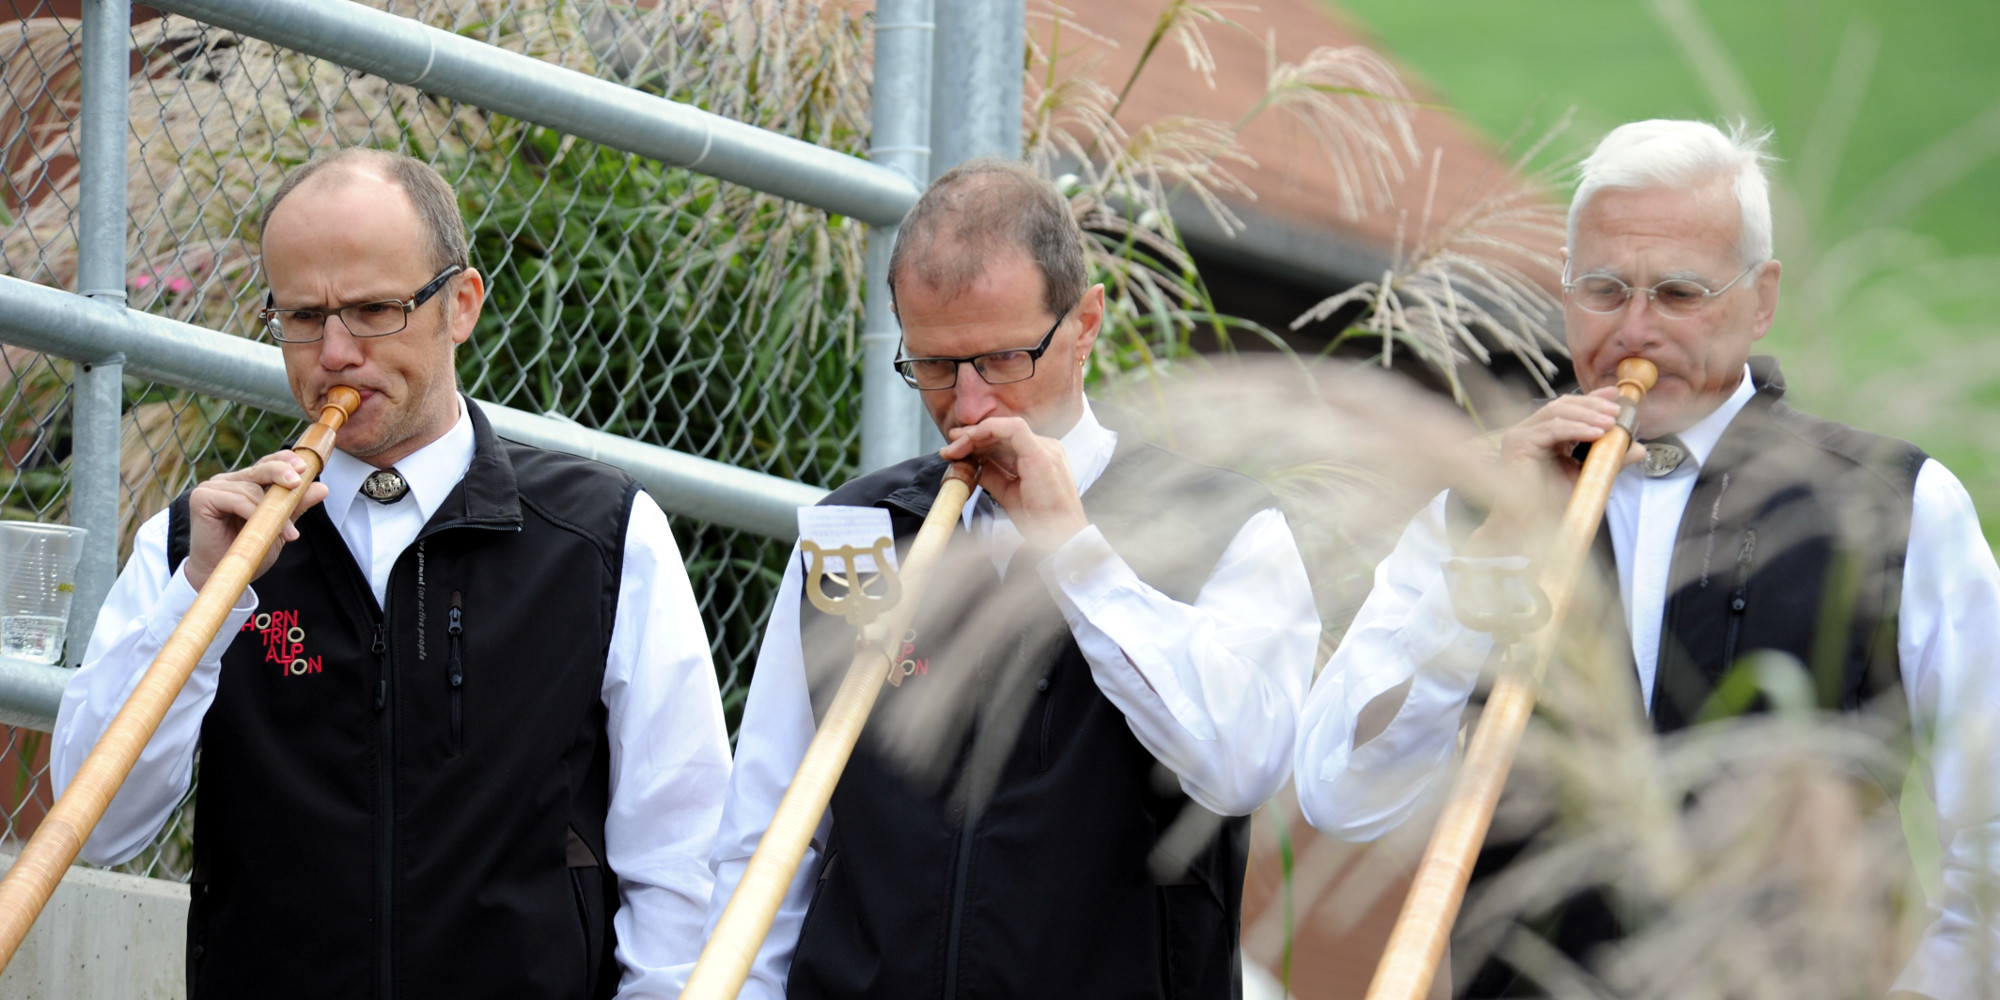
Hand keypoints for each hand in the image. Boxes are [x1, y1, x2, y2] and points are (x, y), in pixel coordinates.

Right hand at [183, 450, 330, 589]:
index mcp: (245, 483)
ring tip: (286, 533)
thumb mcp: (279, 526)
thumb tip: (322, 488)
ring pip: (251, 489)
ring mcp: (213, 487)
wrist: (222, 573)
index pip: (268, 464)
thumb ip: (296, 506)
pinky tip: (263, 528)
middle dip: (281, 473)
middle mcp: (228, 481)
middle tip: (297, 483)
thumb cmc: (248, 550)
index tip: (304, 467)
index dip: (285, 461)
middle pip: (260, 469)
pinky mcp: (201, 498)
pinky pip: (236, 499)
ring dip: (272, 510)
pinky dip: (253, 513)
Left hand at [937, 416, 1088, 550]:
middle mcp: (1046, 448)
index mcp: (1041, 457)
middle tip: (949, 447)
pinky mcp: (1041, 453)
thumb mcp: (1008, 494)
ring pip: (1005, 427)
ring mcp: (1046, 448)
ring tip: (954, 448)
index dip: (979, 441)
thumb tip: (970, 464)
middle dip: (973, 436)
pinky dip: (988, 430)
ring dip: (975, 435)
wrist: (1060, 539)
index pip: (1006, 440)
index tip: (956, 449)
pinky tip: (970, 440)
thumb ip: (992, 475)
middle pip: (1003, 432)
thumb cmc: (1041, 522)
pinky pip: (1013, 428)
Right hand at [1466, 389, 1643, 556]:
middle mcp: (1529, 432)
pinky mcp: (1517, 443)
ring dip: (1588, 414)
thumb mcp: (1589, 475)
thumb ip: (1611, 460)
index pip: (1568, 408)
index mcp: (1544, 436)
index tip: (1615, 395)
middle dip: (1593, 405)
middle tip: (1617, 411)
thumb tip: (1639, 448)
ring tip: (1611, 423)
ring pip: (1557, 412)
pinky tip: (1596, 433)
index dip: (1592, 399)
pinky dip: (1576, 428)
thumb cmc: (1553, 504)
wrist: (1532, 526)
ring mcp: (1520, 435)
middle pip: (1562, 405)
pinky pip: (1552, 429)